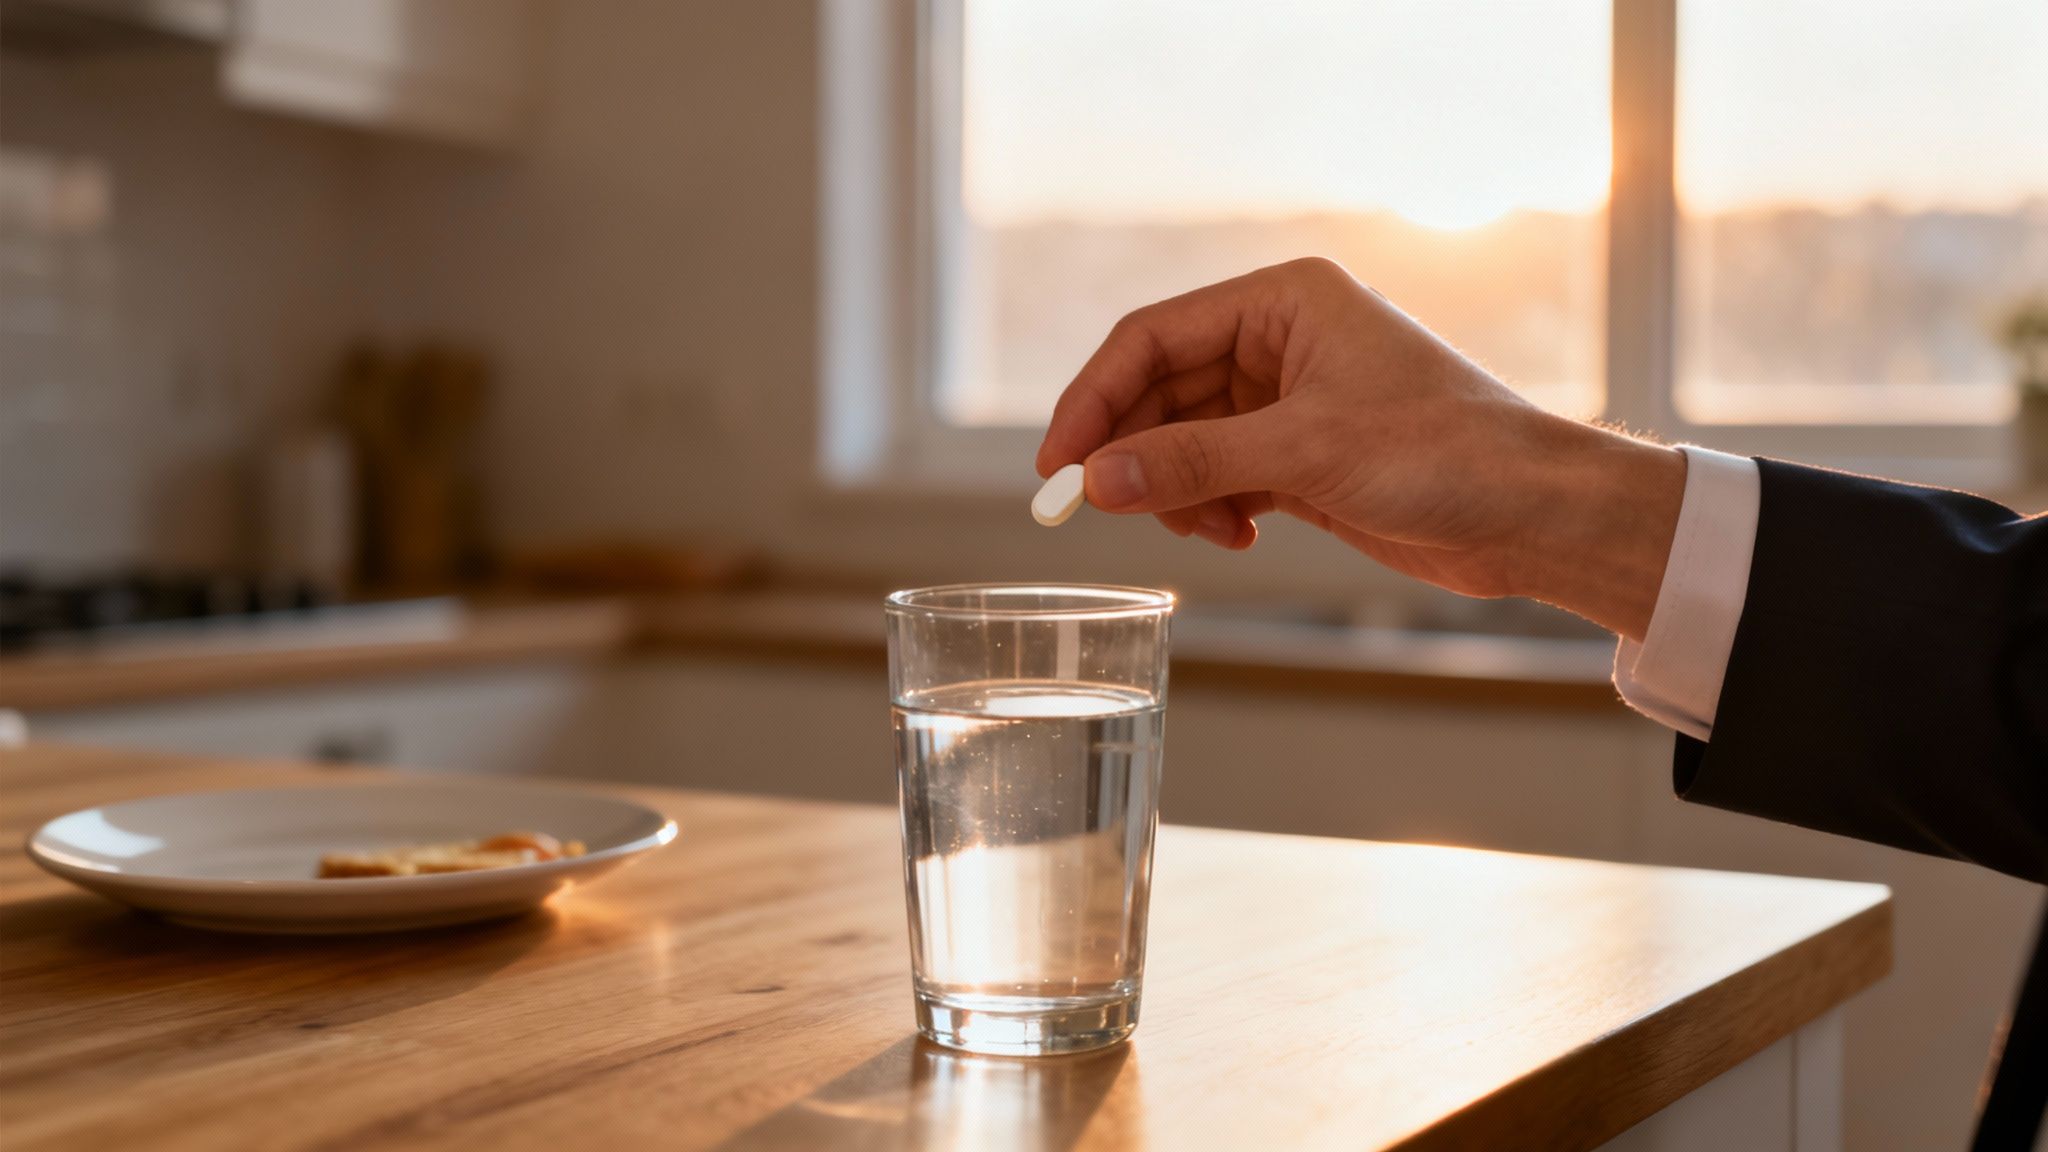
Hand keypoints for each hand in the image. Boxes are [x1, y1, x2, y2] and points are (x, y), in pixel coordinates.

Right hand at [1034, 258, 1686, 640]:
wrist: (1535, 514)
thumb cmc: (1447, 453)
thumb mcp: (1305, 453)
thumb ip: (1192, 462)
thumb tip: (1098, 481)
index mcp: (1284, 301)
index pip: (1152, 337)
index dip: (1094, 399)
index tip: (1057, 465)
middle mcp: (1282, 341)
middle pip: (1160, 390)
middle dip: (1133, 452)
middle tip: (1099, 508)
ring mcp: (1291, 401)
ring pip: (1185, 440)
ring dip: (1175, 490)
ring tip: (1205, 527)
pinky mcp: (1305, 458)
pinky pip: (1220, 476)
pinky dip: (1210, 509)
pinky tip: (1234, 535)